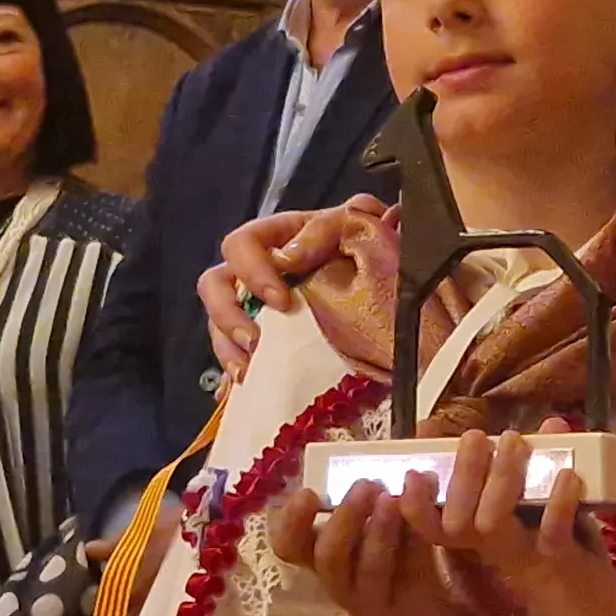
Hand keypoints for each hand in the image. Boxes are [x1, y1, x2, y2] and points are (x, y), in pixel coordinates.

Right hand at [200, 195, 387, 374]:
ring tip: (250, 371)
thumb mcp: (360, 228)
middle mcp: (263, 272)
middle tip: (255, 341)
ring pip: (221, 325)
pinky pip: (238, 358)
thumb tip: (291, 254)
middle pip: (216, 284)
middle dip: (227, 315)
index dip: (252, 271)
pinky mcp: (268, 342)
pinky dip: (236, 377)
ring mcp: (261, 309)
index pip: (242, 244)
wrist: (400, 290)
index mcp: (281, 239)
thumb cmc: (378, 251)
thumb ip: (330, 226)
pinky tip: (247, 389)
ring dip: (229, 349)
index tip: (280, 301)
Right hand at [269, 478, 453, 615]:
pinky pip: (410, 574)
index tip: (307, 492)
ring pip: (368, 570)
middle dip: (345, 518)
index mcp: (322, 556)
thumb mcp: (373, 532)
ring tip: (394, 500)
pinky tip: (428, 520)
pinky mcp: (408, 607)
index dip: (292, 521)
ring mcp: (374, 598)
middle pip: (328, 556)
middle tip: (366, 484)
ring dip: (379, 533)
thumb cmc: (389, 564)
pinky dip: (417, 544)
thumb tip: (398, 449)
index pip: (290, 544)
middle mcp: (341, 579)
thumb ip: (375, 499)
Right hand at [422, 426, 615, 615]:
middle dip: (462, 473)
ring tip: (514, 442)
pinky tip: (568, 474)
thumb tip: (551, 425)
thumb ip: (547, 473)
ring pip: (494, 520)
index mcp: (483, 538)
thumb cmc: (566, 556)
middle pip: (457, 519)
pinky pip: (552, 530)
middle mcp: (496, 549)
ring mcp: (526, 556)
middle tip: (475, 436)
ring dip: (502, 477)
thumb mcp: (549, 513)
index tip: (414, 472)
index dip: (416, 505)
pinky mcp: (561, 561)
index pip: (434, 527)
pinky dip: (559, 499)